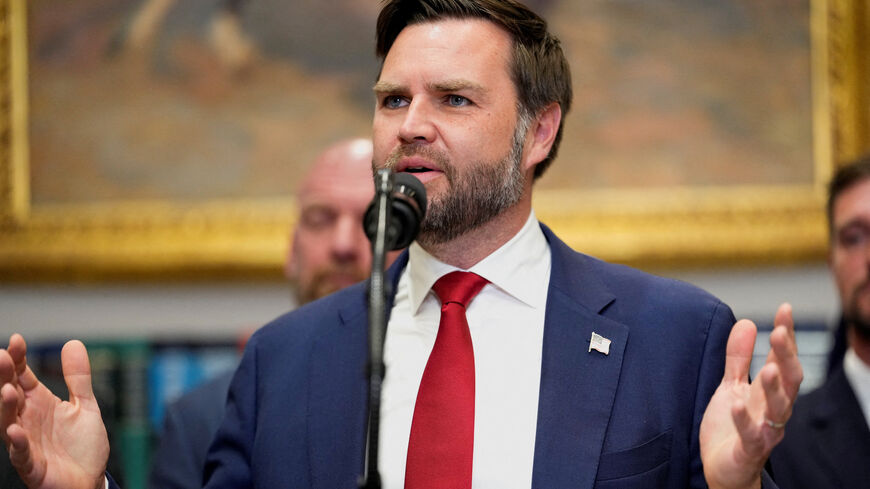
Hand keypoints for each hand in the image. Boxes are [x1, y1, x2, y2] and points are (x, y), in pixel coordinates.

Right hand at [0, 334, 108, 488]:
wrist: (90, 480)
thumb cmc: (82, 445)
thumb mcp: (85, 406)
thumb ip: (78, 378)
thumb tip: (73, 343)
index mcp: (39, 403)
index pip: (23, 377)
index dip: (19, 359)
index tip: (17, 340)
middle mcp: (28, 420)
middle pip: (11, 396)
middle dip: (5, 377)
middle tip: (2, 357)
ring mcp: (27, 442)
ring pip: (9, 423)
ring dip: (6, 407)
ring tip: (7, 389)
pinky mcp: (32, 466)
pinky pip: (20, 455)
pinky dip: (17, 443)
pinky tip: (15, 431)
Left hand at [700, 303, 802, 488]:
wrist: (723, 466)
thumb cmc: (732, 425)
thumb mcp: (731, 385)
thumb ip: (737, 357)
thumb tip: (746, 322)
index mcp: (770, 391)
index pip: (782, 359)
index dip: (786, 335)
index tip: (785, 309)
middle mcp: (773, 408)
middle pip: (788, 380)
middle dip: (786, 357)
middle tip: (779, 333)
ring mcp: (764, 429)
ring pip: (779, 408)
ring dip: (774, 388)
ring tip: (767, 368)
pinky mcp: (749, 449)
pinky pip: (751, 435)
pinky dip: (744, 420)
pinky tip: (736, 404)